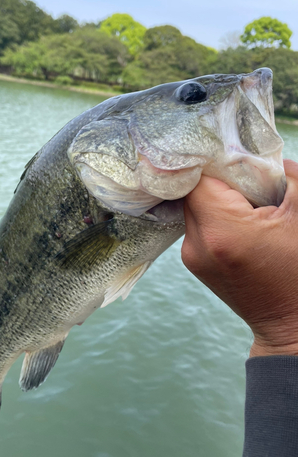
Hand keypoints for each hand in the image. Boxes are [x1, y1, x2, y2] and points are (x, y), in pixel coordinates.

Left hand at [182, 160, 297, 356]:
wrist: (287, 321)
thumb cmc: (297, 269)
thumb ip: (288, 176)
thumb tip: (269, 157)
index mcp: (222, 230)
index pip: (200, 179)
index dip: (217, 166)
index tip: (237, 163)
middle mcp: (197, 243)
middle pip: (194, 192)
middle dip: (218, 183)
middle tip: (246, 184)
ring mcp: (191, 256)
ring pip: (193, 208)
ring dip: (215, 200)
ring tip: (245, 206)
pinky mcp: (192, 263)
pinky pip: (196, 225)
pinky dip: (212, 217)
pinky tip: (237, 223)